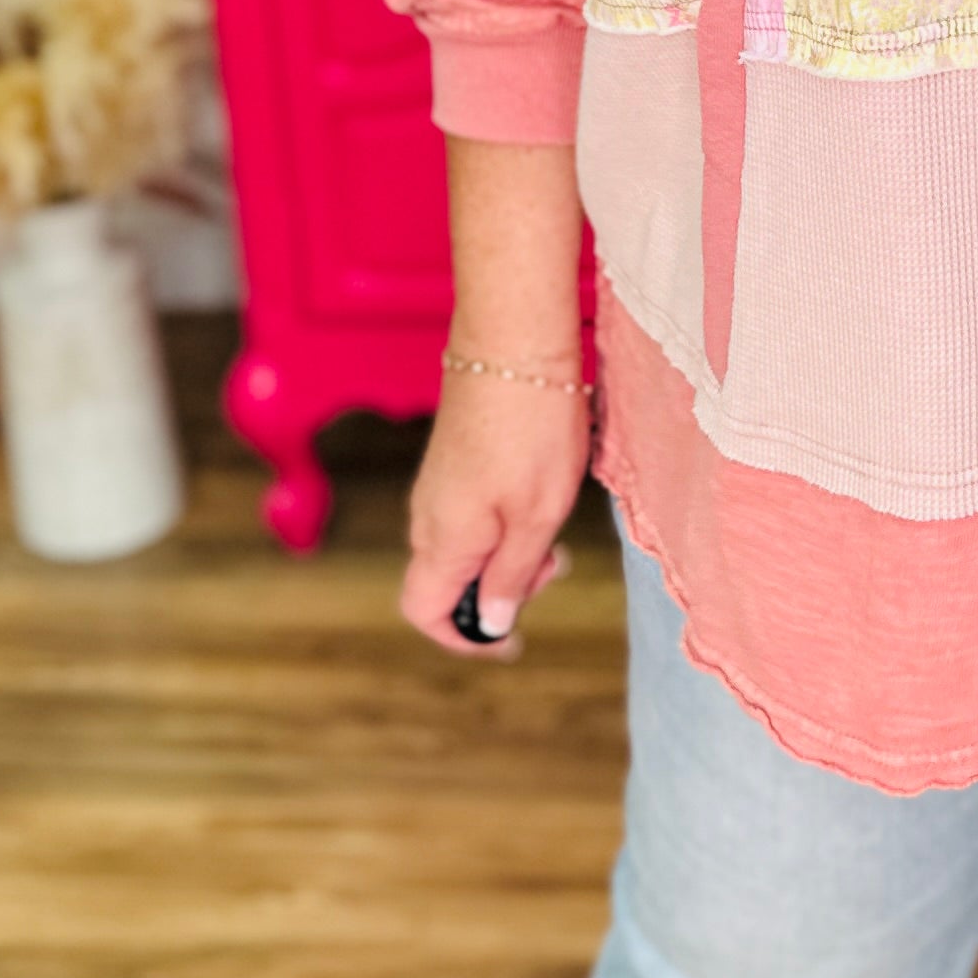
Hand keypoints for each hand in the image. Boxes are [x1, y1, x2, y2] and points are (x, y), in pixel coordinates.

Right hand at [401, 369, 590, 659]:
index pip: (425, 613)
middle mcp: (428, 515)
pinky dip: (505, 523)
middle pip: (447, 583)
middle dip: (500, 591)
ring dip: (508, 554)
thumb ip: (511, 574)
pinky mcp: (454, 459)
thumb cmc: (532, 426)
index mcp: (442, 538)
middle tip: (552, 565)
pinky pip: (470, 514)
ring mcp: (438, 484)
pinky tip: (541, 494)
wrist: (515, 339)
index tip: (513, 637)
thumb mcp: (537, 514)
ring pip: (464, 546)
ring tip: (552, 528)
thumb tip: (490, 622)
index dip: (465, 638)